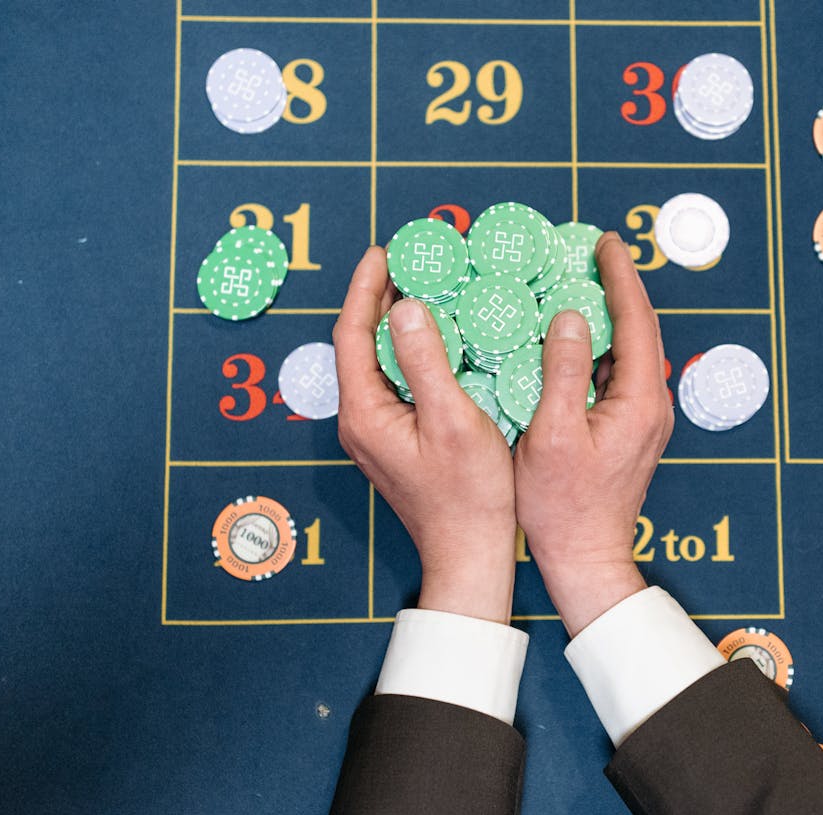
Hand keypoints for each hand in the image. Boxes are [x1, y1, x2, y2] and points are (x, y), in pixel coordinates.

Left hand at [333, 247, 517, 623]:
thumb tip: (407, 308)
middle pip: (359, 345)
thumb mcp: (451, 420)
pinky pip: (394, 382)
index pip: (352, 334)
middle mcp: (360, 421)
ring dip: (395, 324)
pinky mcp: (395, 441)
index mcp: (365, 413)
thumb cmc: (467, 495)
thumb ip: (425, 362)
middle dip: (378, 298)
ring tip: (421, 288)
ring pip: (377, 363)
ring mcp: (376, 433)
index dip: (365, 288)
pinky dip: (410, 352)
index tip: (385, 252)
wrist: (470, 553)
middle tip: (407, 261)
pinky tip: (438, 340)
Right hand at [513, 233, 674, 635]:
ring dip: (607, 317)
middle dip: (617, 287)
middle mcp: (651, 406)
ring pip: (628, 352)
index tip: (606, 242)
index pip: (636, 321)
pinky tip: (572, 337)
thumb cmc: (563, 506)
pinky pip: (617, 374)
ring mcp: (643, 420)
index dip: (620, 277)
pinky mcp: (629, 431)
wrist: (585, 558)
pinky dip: (599, 347)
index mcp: (640, 401)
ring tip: (578, 283)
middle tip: (590, 252)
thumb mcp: (552, 433)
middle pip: (639, 331)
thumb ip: (563, 371)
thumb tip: (570, 317)